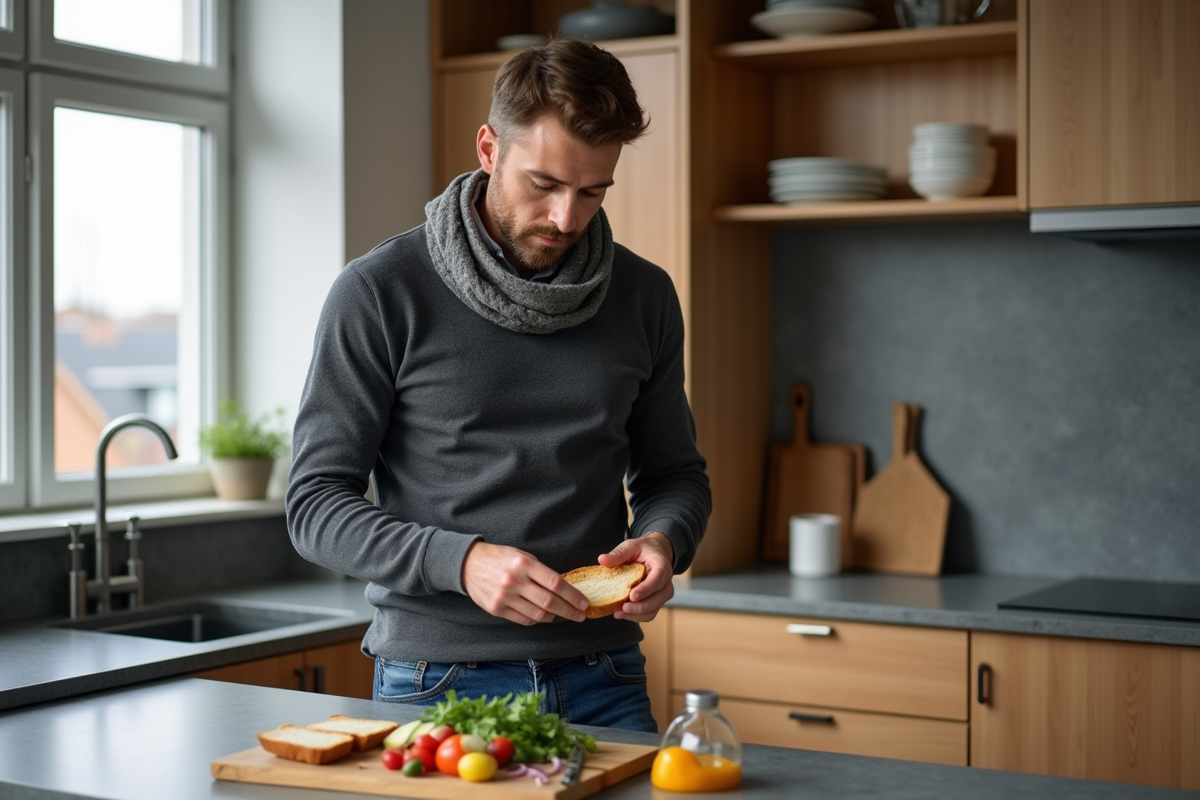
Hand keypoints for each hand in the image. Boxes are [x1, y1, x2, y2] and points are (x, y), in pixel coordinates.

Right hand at [462, 541, 589, 625]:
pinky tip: (542, 615)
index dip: (573, 595)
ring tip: (562, 615)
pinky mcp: (496, 609)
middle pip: (549, 602)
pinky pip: (524, 620)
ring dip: (554, 617)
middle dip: (569, 611)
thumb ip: (541, 572)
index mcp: (524, 564)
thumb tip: (564, 589)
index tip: (584, 602)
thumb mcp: (522, 556)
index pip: (556, 583)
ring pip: (538, 615)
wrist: (468, 564)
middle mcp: (514, 581)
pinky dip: (536, 620)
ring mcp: (504, 597)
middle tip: (580, 615)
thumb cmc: (500, 558)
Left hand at [597, 532, 674, 621]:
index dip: (646, 589)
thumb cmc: (643, 550)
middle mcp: (666, 582)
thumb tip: (602, 560)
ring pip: (653, 610)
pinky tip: (622, 614)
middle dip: (640, 607)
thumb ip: (618, 553)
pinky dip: (636, 616)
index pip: (657, 579)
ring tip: (618, 613)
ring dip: (636, 615)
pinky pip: (648, 614)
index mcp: (661, 566)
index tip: (632, 596)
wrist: (655, 553)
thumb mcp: (630, 546)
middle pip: (657, 599)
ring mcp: (662, 594)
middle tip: (623, 608)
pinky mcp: (656, 602)